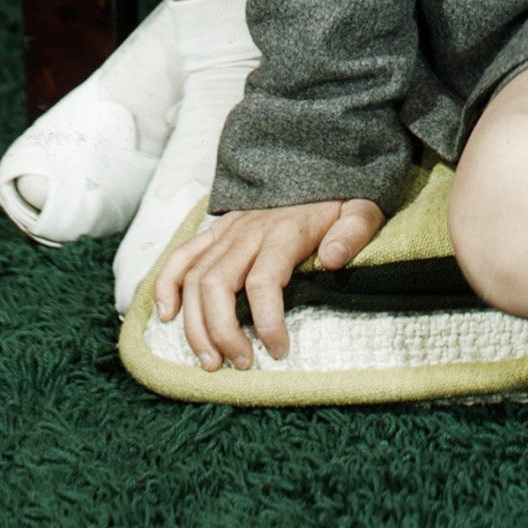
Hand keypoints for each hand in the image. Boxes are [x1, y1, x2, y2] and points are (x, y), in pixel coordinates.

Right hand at [155, 198, 384, 369]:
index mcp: (285, 230)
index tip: (280, 351)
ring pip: (196, 277)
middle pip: (218, 284)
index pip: (263, 280)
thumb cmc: (339, 200)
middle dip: (222, 331)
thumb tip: (331, 259)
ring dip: (196, 324)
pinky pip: (182, 255)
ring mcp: (228, 230)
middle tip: (240, 363)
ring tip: (211, 360)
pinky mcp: (215, 231)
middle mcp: (249, 230)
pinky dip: (166, 284)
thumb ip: (353, 232)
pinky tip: (167, 316)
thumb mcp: (361, 209)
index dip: (267, 321)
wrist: (317, 165)